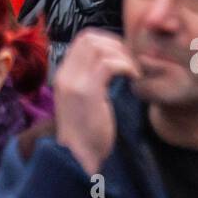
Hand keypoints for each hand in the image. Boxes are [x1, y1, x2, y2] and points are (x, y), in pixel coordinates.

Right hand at [53, 30, 140, 176]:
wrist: (76, 159)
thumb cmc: (86, 134)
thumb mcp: (84, 101)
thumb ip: (91, 81)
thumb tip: (112, 63)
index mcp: (63, 75)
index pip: (82, 40)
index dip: (106, 41)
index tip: (123, 55)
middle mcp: (65, 74)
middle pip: (89, 38)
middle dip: (115, 44)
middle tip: (131, 60)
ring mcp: (74, 82)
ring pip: (99, 48)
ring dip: (122, 55)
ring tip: (134, 71)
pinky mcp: (87, 92)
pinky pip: (108, 65)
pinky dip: (125, 66)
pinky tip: (133, 79)